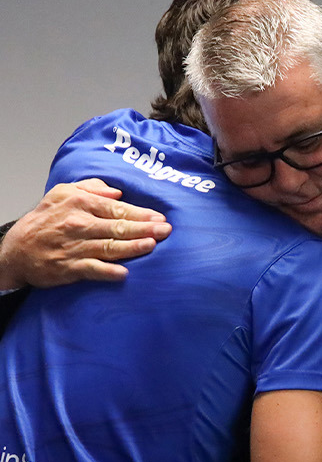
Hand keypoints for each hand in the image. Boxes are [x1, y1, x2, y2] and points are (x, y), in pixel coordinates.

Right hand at [0, 179, 170, 289]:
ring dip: (132, 247)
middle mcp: (78, 224)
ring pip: (109, 247)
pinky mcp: (69, 267)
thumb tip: (117, 192)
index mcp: (79, 203)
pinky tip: (123, 273)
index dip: (140, 213)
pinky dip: (107, 272)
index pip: (116, 208)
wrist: (17, 250)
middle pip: (117, 227)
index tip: (159, 218)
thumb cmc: (45, 220)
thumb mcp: (61, 193)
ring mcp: (74, 247)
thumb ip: (90, 187)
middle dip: (144, 228)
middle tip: (165, 231)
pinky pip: (92, 269)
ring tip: (152, 245)